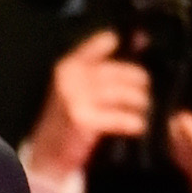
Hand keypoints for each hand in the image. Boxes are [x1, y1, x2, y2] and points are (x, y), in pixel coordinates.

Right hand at [27, 29, 150, 188]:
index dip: (125, 45)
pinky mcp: (83, 119)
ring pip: (124, 93)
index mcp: (70, 64)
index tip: (140, 43)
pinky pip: (120, 117)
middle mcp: (71, 77)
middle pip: (122, 71)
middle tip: (145, 91)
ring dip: (139, 103)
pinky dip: (133, 123)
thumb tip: (140, 40)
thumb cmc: (67, 118)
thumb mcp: (78, 85)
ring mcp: (76, 98)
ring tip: (142, 110)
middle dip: (139, 83)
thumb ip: (102, 63)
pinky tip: (137, 126)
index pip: (104, 41)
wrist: (47, 153)